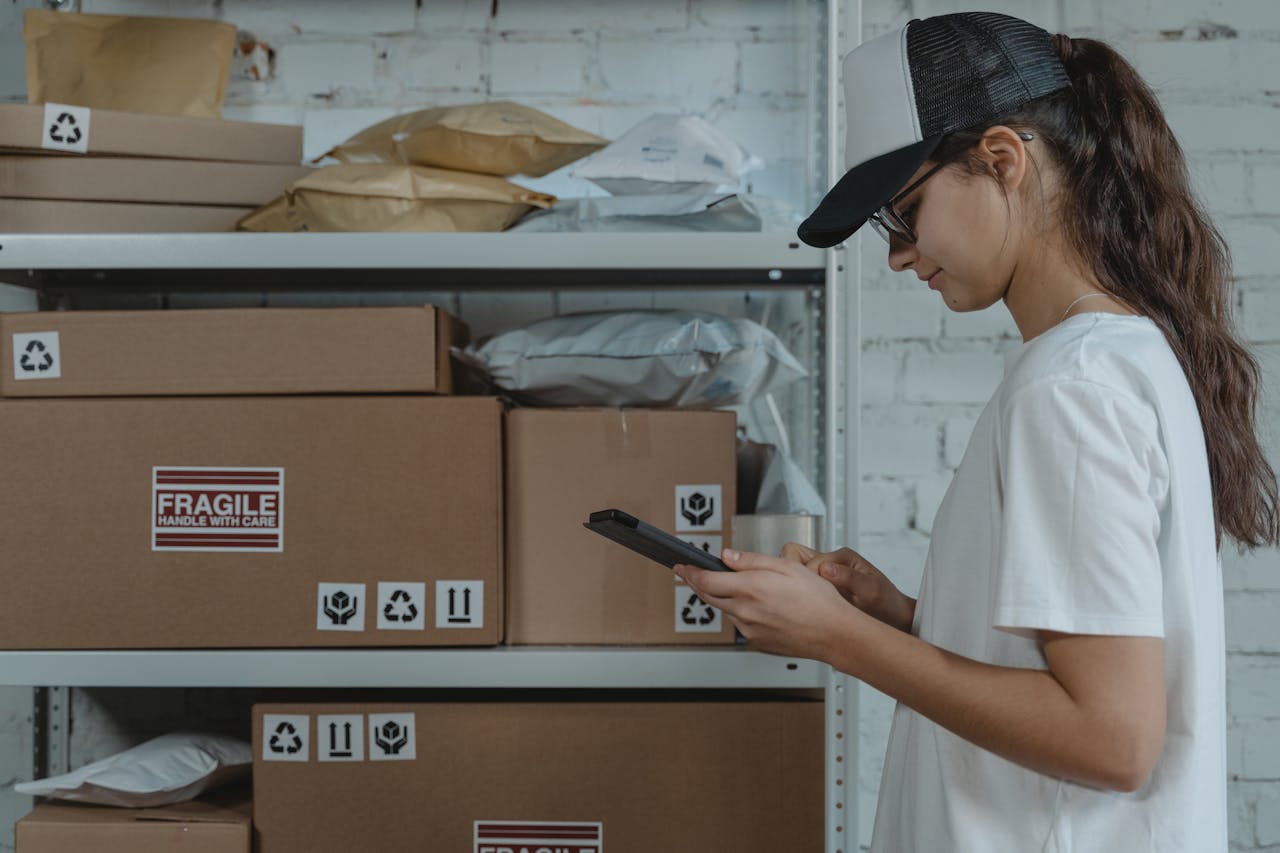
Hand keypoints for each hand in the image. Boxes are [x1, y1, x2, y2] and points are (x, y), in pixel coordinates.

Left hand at [673, 549, 859, 661]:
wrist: (835, 633)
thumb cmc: (818, 600)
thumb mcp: (787, 567)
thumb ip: (752, 561)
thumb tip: (727, 557)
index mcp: (751, 589)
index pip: (705, 581)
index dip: (689, 572)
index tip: (681, 565)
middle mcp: (745, 611)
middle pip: (708, 596)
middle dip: (696, 583)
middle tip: (690, 572)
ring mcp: (750, 629)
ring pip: (725, 609)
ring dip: (721, 596)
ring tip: (733, 585)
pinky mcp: (757, 641)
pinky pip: (740, 622)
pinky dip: (739, 610)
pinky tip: (756, 604)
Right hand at [779, 543, 915, 633]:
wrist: (894, 621)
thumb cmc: (888, 604)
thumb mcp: (873, 591)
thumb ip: (850, 578)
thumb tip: (826, 569)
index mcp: (843, 557)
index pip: (811, 561)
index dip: (810, 578)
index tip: (816, 594)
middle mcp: (831, 564)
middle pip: (795, 557)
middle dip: (796, 577)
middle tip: (809, 597)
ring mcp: (824, 577)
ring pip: (794, 572)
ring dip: (798, 588)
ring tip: (811, 605)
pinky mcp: (820, 590)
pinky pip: (800, 588)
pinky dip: (800, 598)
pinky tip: (812, 611)